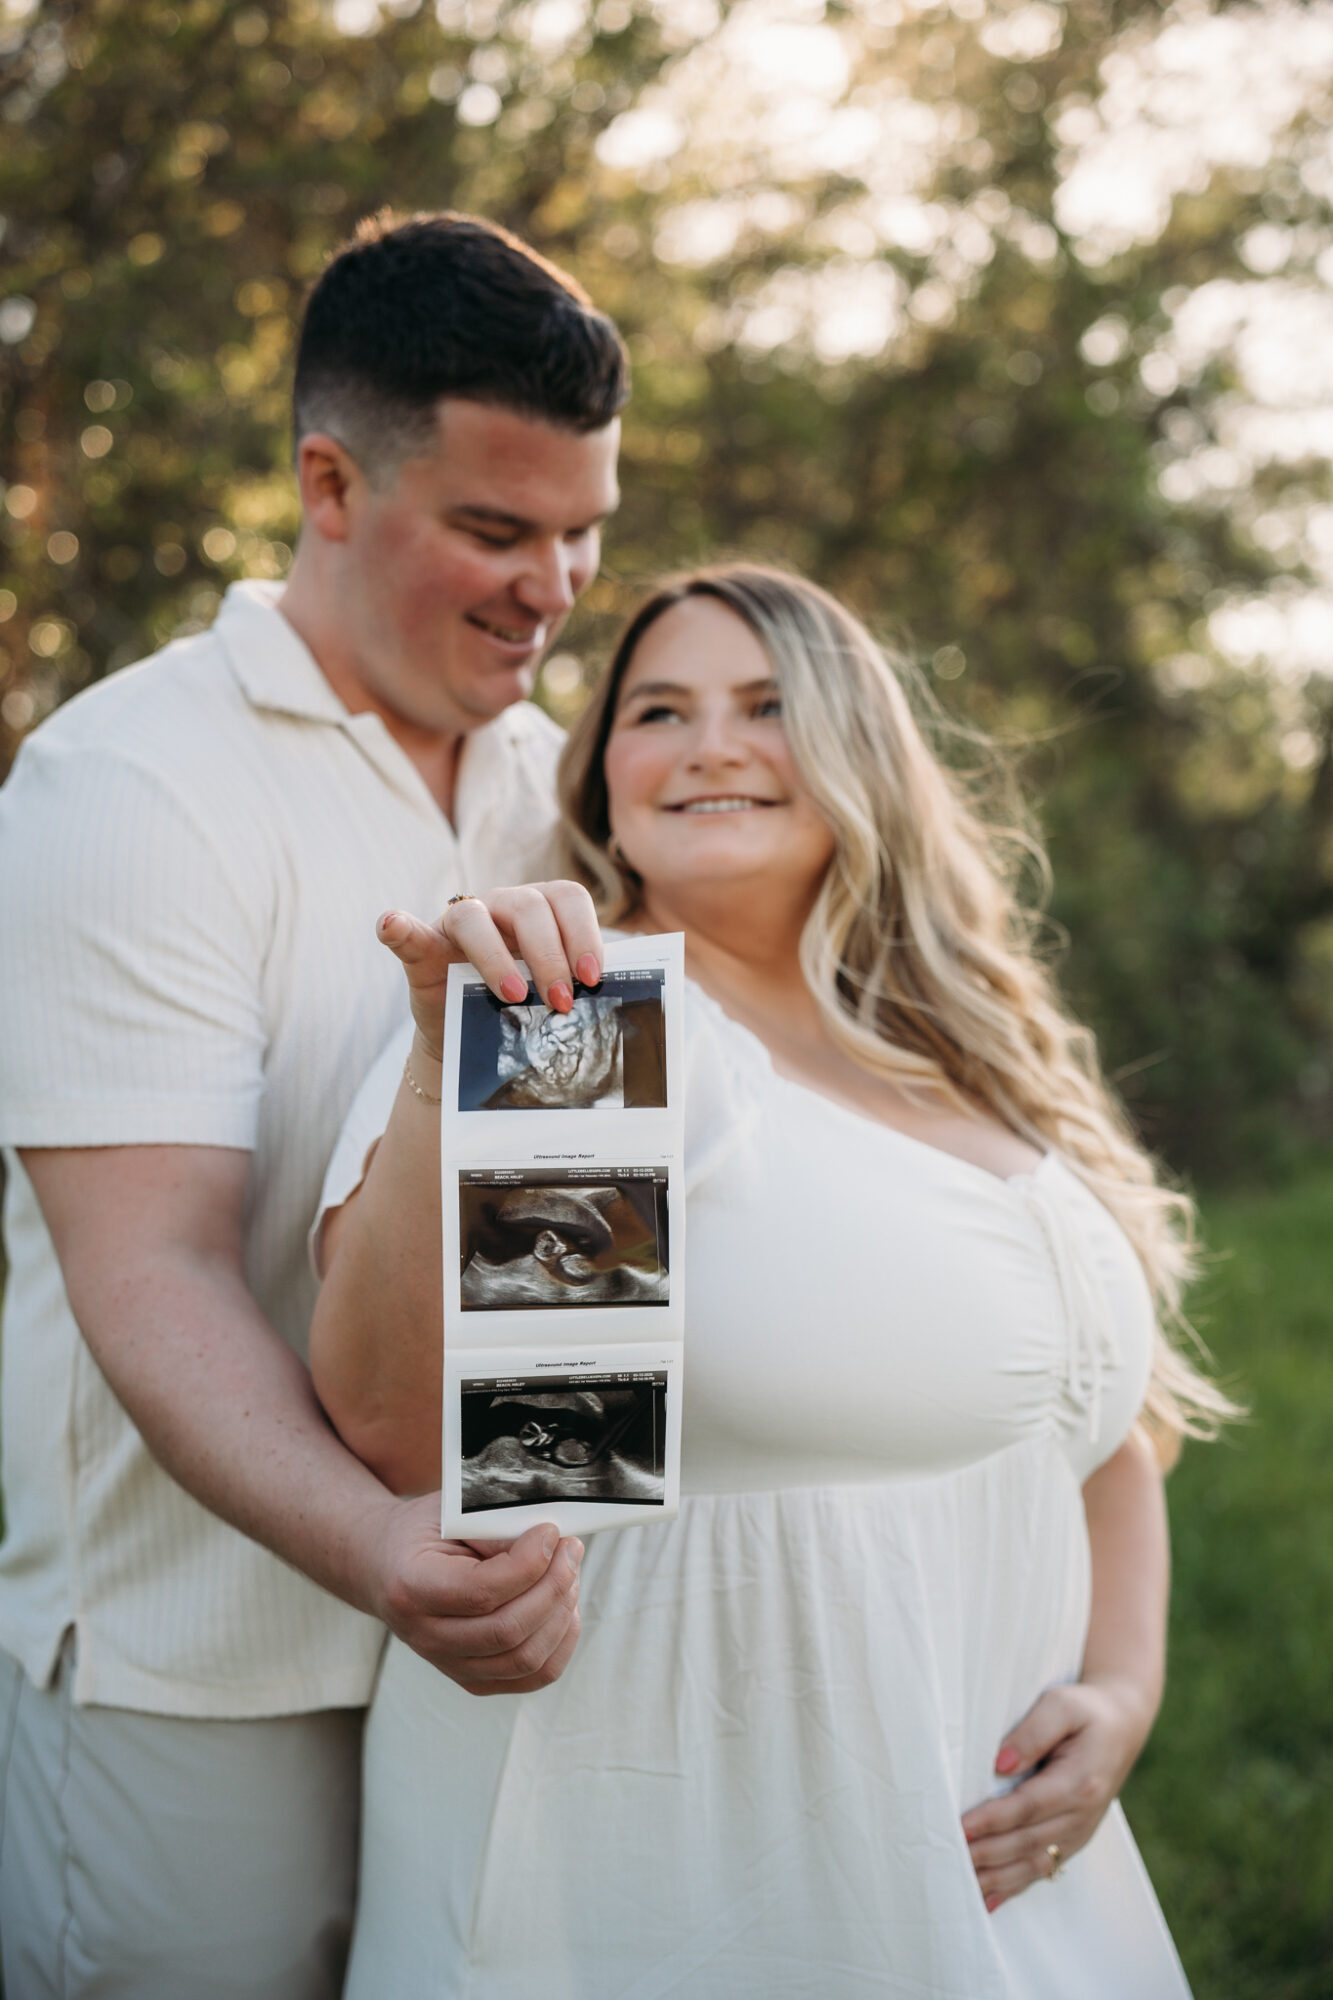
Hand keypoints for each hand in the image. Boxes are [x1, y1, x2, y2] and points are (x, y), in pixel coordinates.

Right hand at [364, 1492, 584, 1694]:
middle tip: (571, 1549)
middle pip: (507, 1631)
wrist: (386, 1566)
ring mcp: (448, 1664)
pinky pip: (531, 1676)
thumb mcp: (450, 1511)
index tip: (551, 1531)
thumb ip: (494, 1528)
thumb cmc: (424, 1531)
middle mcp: (426, 1636)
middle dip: (554, 1587)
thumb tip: (550, 1546)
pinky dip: (560, 1644)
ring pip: (524, 1660)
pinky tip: (566, 1608)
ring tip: (570, 1575)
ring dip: (561, 1614)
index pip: (480, 1591)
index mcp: (412, 1587)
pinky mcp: (472, 1679)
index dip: (527, 1564)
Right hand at [376, 881, 604, 1060]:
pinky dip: (400, 927)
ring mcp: (459, 922)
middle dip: (550, 956)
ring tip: (513, 995)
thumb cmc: (521, 1008)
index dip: (584, 933)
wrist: (469, 1036)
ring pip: (475, 916)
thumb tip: (616, 991)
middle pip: (530, 907)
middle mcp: (502, 906)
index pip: (568, 898)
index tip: (592, 977)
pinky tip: (392, 925)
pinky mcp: (423, 947)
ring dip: (497, 956)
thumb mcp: (552, 992)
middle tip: (561, 1001)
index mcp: (542, 909)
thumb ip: (576, 983)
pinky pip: (408, 931)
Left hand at [960, 1675, 1156, 1911]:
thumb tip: (1000, 1763)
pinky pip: (1042, 1869)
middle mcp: (1082, 1815)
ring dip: (995, 1878)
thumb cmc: (1086, 1709)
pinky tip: (988, 1900)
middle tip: (948, 1859)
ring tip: (961, 1886)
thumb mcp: (1062, 1704)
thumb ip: (1032, 1732)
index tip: (960, 1826)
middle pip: (1026, 1841)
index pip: (1028, 1806)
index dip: (993, 1819)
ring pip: (1032, 1864)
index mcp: (1080, 1782)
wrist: (1122, 1724)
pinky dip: (1014, 1886)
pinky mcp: (1073, 1840)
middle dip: (986, 1853)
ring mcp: (1079, 1832)